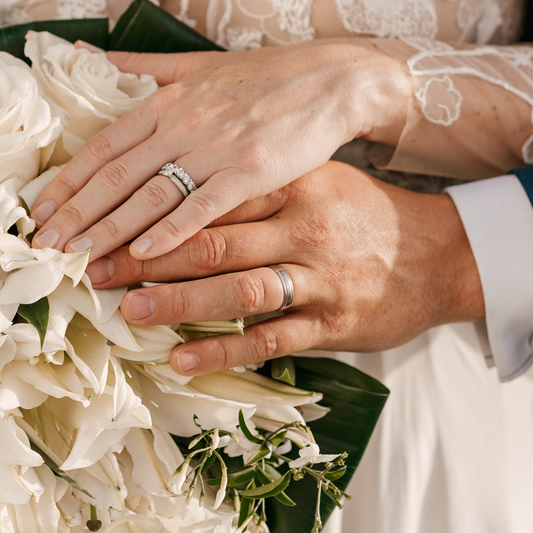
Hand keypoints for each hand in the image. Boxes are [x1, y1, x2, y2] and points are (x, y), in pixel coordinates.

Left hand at [30, 40, 410, 261]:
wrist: (333, 80)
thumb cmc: (264, 76)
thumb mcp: (195, 63)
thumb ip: (137, 66)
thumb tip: (80, 51)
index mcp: (168, 100)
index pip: (103, 145)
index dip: (68, 180)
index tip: (37, 211)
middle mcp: (184, 122)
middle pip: (117, 174)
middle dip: (76, 213)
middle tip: (43, 246)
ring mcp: (218, 147)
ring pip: (151, 194)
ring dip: (109, 230)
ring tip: (78, 258)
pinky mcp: (252, 170)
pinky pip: (204, 205)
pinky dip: (172, 230)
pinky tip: (145, 255)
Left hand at [82, 160, 484, 374]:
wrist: (439, 255)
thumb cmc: (360, 214)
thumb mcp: (312, 176)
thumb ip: (252, 176)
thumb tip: (180, 172)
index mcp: (290, 184)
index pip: (208, 193)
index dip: (152, 209)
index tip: (106, 221)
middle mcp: (302, 226)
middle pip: (213, 240)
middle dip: (147, 257)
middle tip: (94, 268)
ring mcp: (319, 276)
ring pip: (240, 289)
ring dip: (180, 303)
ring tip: (129, 311)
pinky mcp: (333, 322)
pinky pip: (272, 339)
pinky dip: (224, 351)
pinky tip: (181, 360)